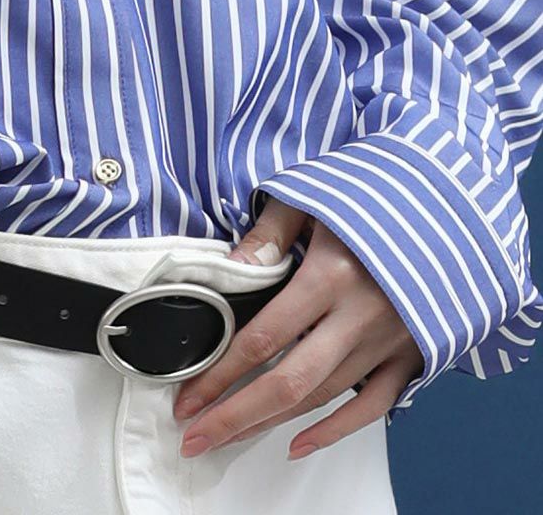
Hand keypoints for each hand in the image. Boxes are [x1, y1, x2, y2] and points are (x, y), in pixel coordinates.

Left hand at [171, 194, 423, 461]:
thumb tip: (232, 268)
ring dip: (272, 422)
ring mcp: (389, 341)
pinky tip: (296, 443)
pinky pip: (373, 406)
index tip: (187, 399)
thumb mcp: (313, 197)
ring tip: (229, 436)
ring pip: (324, 397)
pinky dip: (334, 430)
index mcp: (330, 275)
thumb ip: (270, 233)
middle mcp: (359, 317)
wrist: (451, 206)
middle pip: (289, 382)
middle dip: (235, 416)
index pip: (263, 339)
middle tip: (196, 438)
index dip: (220, 374)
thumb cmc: (374, 195)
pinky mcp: (412, 354)